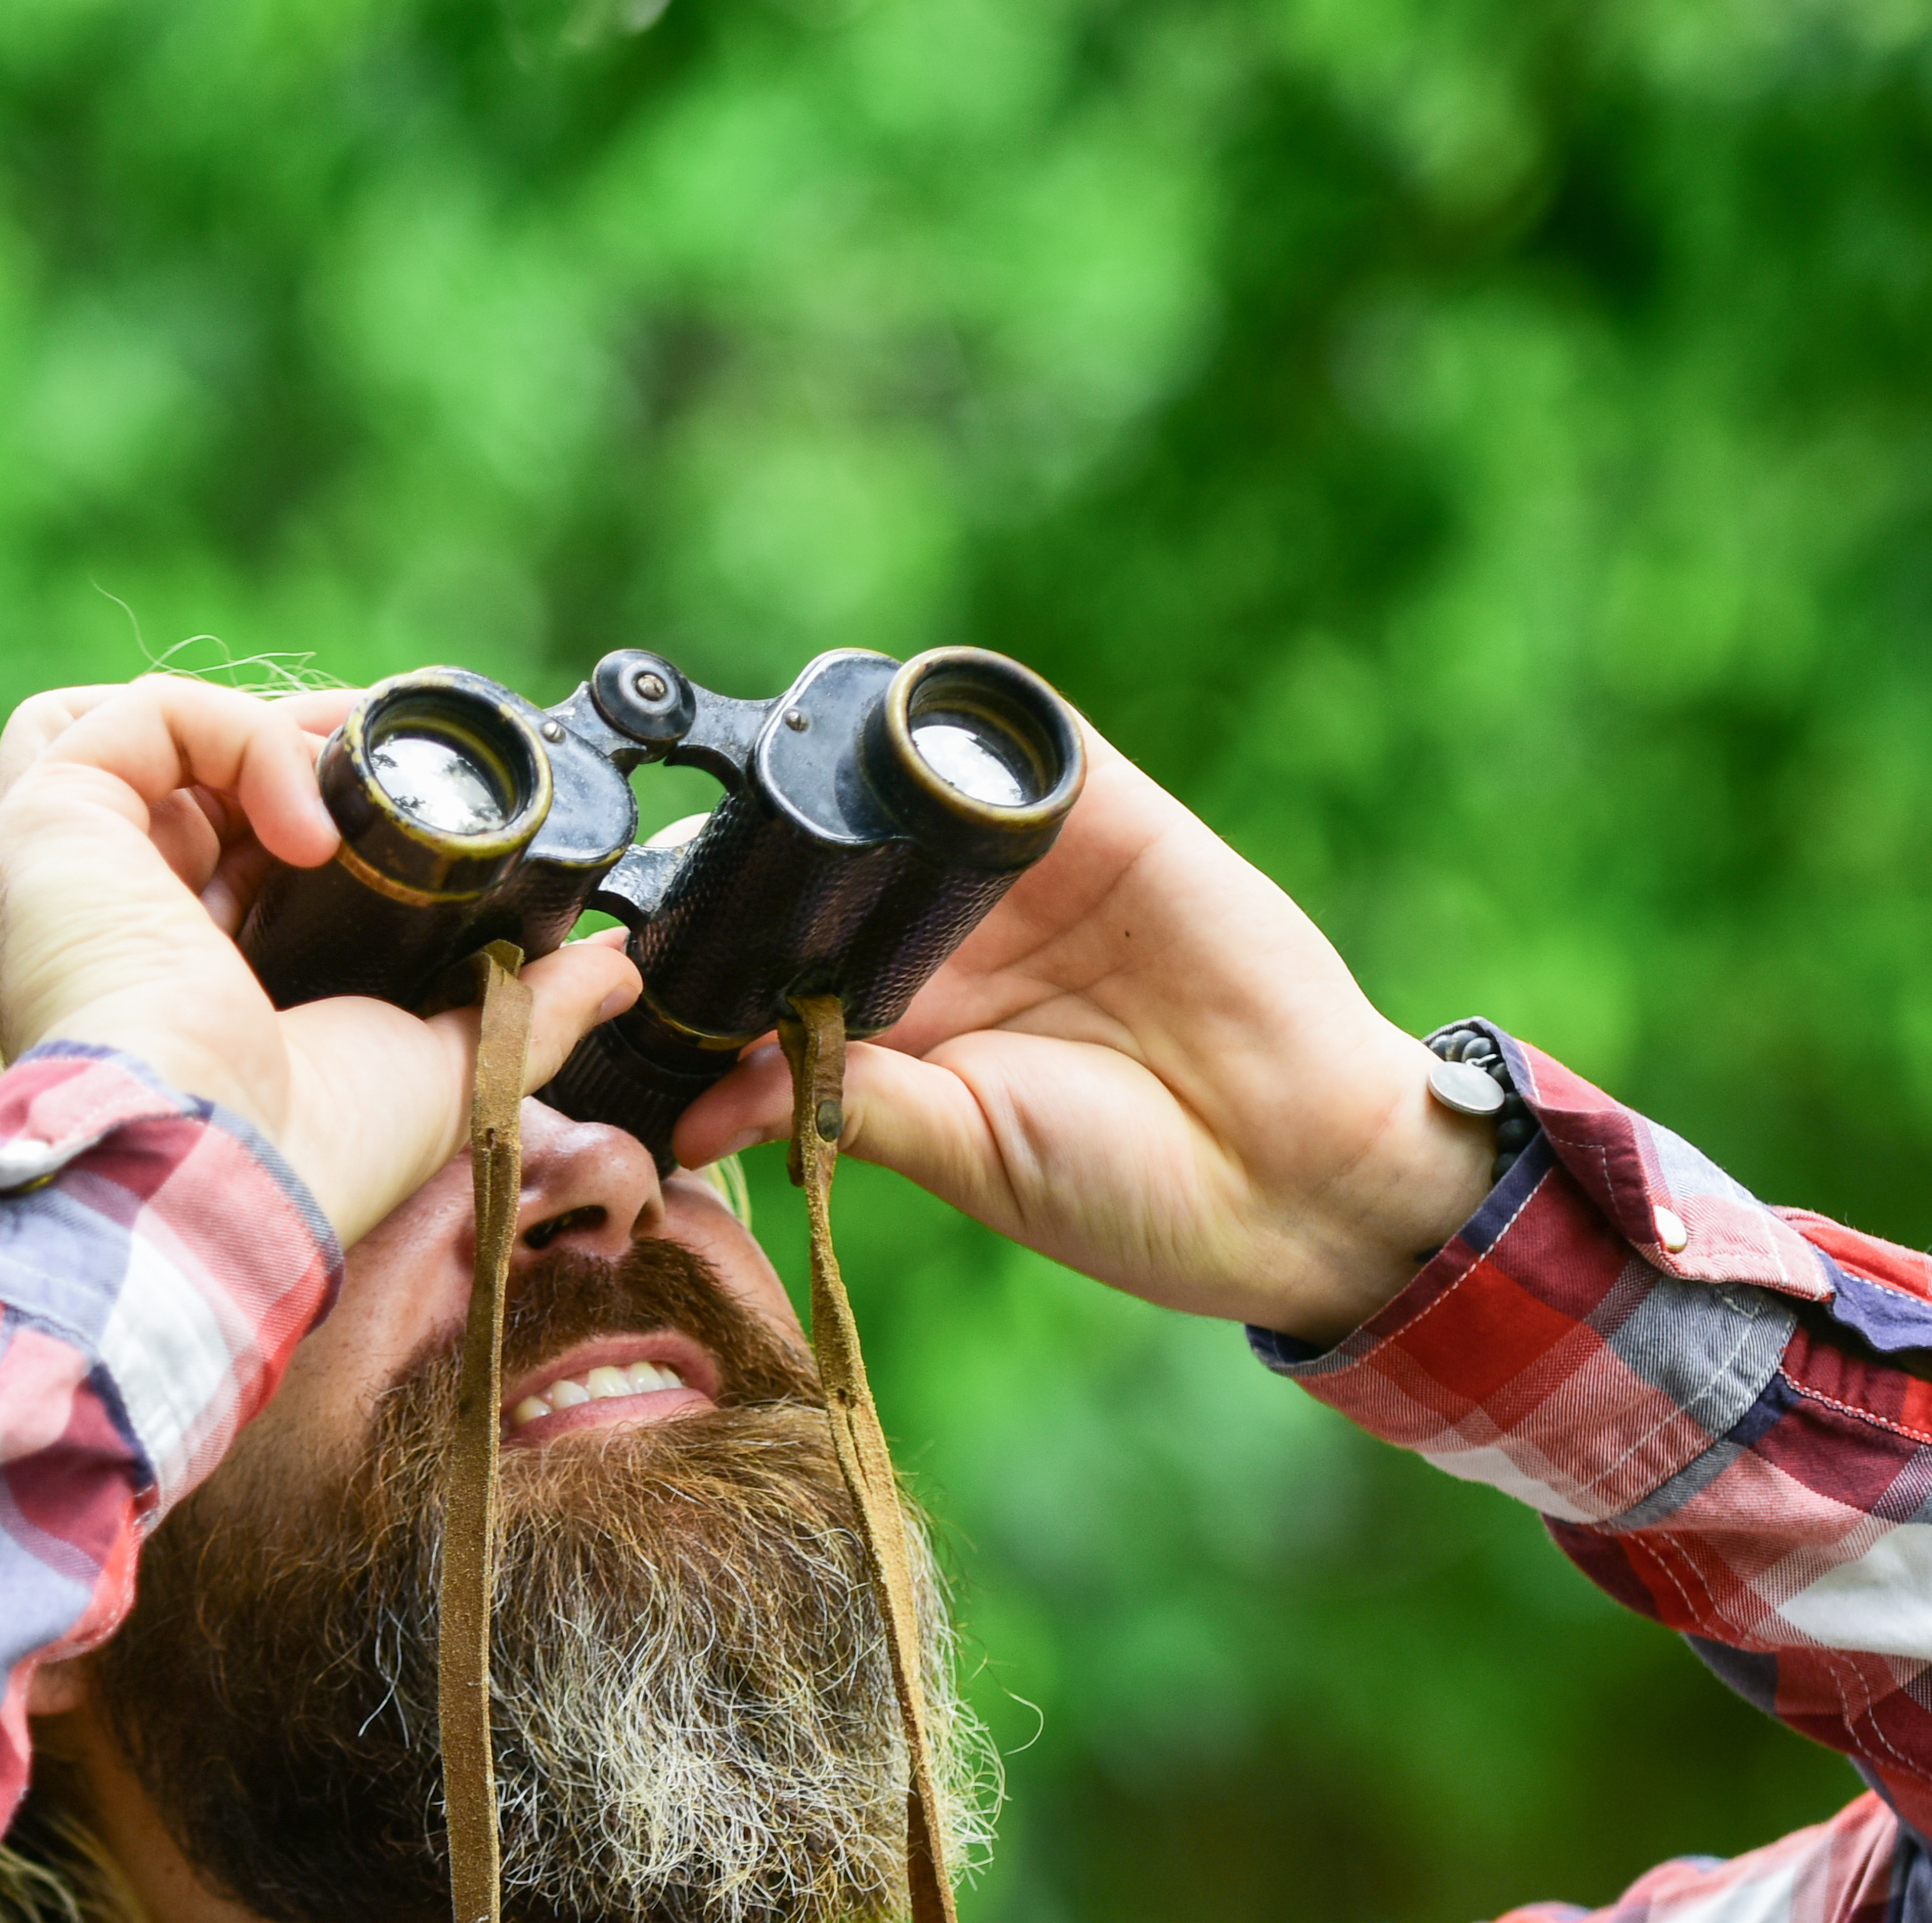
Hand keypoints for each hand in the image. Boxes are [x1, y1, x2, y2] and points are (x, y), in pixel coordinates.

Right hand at [0, 675, 642, 1246]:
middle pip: (183, 777)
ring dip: (258, 728)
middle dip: (297, 748)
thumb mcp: (445, 1071)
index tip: (408, 799)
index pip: (225, 846)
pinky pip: (140, 719)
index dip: (313, 803)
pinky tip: (314, 817)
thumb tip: (615, 967)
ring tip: (348, 764)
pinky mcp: (46, 828)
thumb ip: (525, 1009)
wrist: (222, 1182)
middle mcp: (103, 919)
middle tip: (389, 758)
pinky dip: (242, 737)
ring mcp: (61, 871)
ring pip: (136, 729)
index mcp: (173, 977)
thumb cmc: (308, 1160)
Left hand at [668, 715, 1494, 1342]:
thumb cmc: (1126, 1191)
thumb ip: (841, 1108)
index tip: (639, 950)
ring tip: (771, 772)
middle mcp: (952, 936)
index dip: (715, 944)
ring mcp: (1027, 871)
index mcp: (904, 1023)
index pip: (783, 957)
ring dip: (845, 770)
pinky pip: (1021, 744)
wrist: (1292, 1173)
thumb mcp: (963, 1154)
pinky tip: (896, 727)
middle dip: (757, 843)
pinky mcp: (1108, 818)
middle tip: (684, 846)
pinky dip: (958, 722)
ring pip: (907, 785)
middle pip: (829, 856)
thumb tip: (696, 1114)